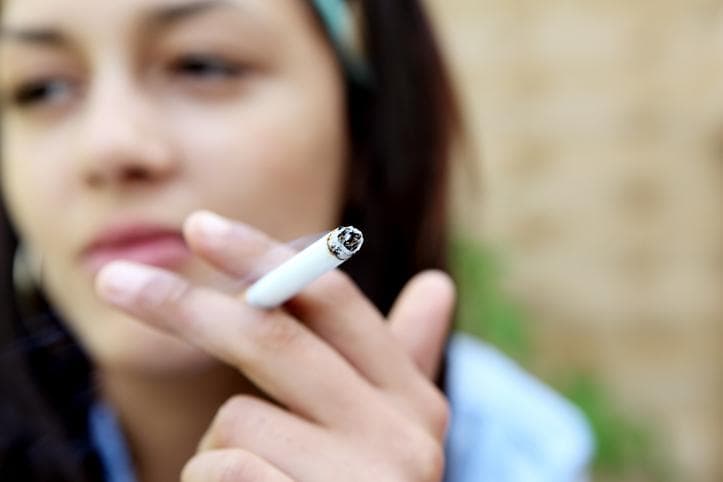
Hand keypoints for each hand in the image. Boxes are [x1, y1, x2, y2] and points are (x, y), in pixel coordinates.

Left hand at [95, 211, 455, 481]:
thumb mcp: (384, 434)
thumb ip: (400, 362)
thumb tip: (439, 284)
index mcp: (415, 401)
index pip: (336, 304)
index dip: (266, 257)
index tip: (199, 228)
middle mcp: (403, 437)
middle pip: (273, 338)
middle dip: (185, 306)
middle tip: (117, 283)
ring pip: (235, 420)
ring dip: (220, 453)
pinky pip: (219, 472)